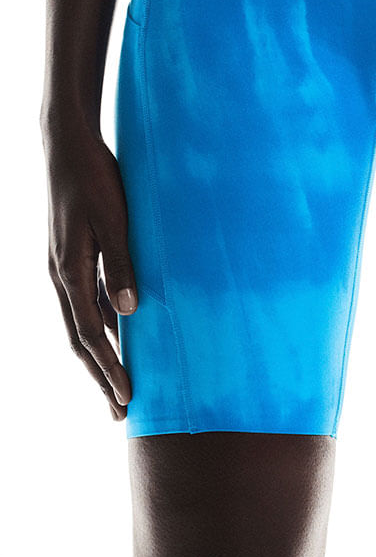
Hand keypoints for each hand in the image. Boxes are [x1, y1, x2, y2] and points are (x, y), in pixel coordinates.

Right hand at [42, 119, 137, 420]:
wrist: (68, 145)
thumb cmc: (94, 178)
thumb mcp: (114, 219)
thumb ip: (122, 264)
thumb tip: (131, 313)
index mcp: (69, 272)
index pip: (90, 335)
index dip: (108, 368)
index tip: (126, 399)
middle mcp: (62, 275)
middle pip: (81, 338)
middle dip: (101, 375)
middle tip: (120, 411)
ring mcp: (65, 266)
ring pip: (83, 321)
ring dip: (101, 353)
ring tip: (120, 381)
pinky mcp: (74, 254)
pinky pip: (87, 300)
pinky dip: (102, 324)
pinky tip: (121, 331)